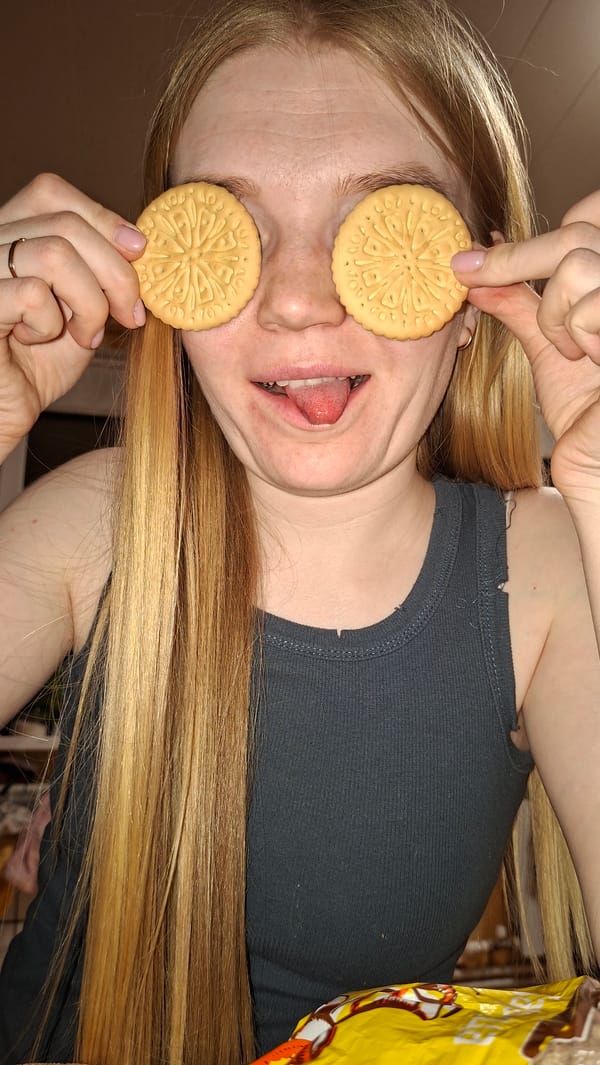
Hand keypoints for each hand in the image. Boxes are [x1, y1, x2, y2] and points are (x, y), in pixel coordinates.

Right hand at [0, 173, 146, 459]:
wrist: (2, 414)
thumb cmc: (34, 368)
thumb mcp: (78, 312)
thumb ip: (98, 275)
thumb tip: (138, 244)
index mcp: (6, 235)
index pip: (50, 192)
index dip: (101, 217)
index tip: (139, 253)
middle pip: (64, 221)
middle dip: (115, 271)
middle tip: (129, 315)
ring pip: (54, 253)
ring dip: (88, 302)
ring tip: (82, 335)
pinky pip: (32, 294)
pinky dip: (51, 323)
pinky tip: (37, 342)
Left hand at [452, 190, 599, 500]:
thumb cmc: (587, 415)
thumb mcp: (550, 346)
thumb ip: (522, 304)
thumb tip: (474, 271)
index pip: (588, 217)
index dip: (531, 238)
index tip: (471, 262)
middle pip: (576, 235)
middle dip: (519, 264)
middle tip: (485, 288)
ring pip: (578, 265)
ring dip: (554, 311)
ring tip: (570, 348)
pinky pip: (590, 308)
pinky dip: (574, 333)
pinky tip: (589, 360)